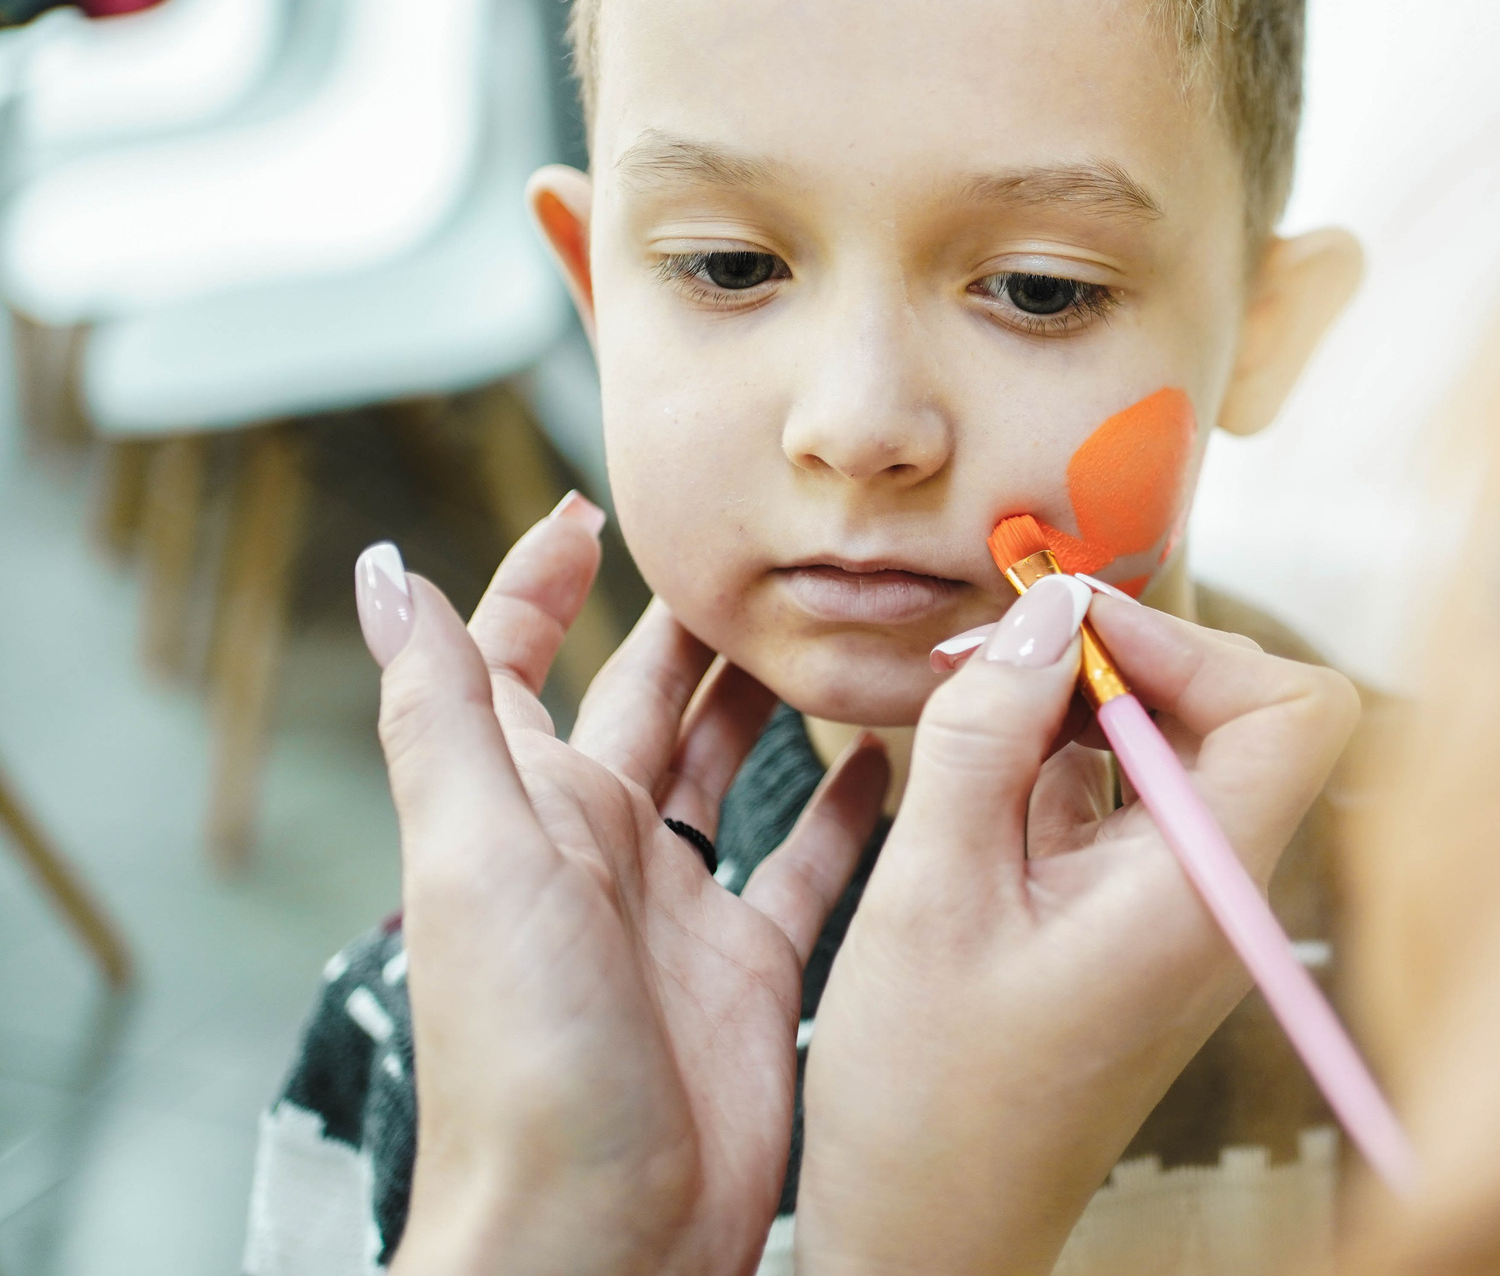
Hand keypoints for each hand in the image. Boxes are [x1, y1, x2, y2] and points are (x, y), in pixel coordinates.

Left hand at [369, 497, 888, 1275]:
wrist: (602, 1234)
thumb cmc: (525, 1061)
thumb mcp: (476, 856)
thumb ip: (446, 712)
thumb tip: (392, 575)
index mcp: (524, 810)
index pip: (526, 664)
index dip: (546, 583)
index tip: (594, 511)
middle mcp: (598, 847)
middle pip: (646, 699)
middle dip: (694, 620)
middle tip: (768, 549)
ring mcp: (677, 907)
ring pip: (731, 767)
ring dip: (773, 699)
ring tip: (841, 627)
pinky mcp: (752, 966)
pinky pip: (808, 862)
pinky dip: (847, 805)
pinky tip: (892, 757)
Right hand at [794, 577, 1360, 1275]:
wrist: (924, 1241)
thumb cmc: (928, 1107)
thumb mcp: (930, 898)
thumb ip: (985, 739)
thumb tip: (1042, 610)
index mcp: (1202, 892)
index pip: (1291, 709)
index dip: (1189, 642)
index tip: (1068, 627)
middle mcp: (1213, 891)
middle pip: (1231, 708)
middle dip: (1119, 651)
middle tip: (997, 645)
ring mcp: (1174, 904)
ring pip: (1166, 741)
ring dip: (1073, 698)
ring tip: (964, 694)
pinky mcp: (1125, 917)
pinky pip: (1116, 794)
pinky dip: (1050, 756)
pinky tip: (969, 759)